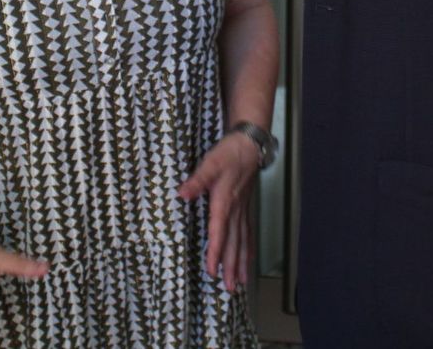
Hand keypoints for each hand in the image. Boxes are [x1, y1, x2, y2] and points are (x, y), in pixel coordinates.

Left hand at [176, 131, 259, 292]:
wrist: (250, 145)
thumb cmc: (229, 153)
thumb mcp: (210, 163)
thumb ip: (197, 180)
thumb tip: (182, 194)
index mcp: (224, 201)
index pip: (219, 232)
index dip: (215, 252)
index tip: (212, 271)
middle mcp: (235, 210)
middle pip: (233, 243)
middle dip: (231, 266)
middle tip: (230, 288)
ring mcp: (242, 210)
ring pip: (243, 241)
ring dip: (241, 263)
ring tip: (241, 282)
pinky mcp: (246, 207)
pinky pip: (248, 233)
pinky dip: (248, 249)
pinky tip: (248, 260)